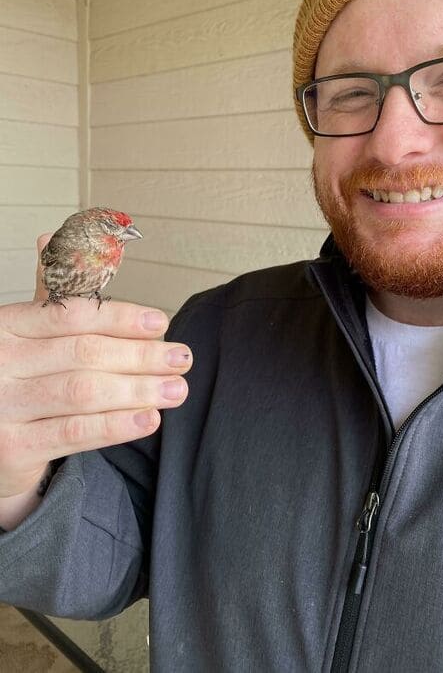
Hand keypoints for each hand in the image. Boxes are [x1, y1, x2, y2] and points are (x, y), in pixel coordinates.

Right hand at [0, 234, 191, 497]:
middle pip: (85, 353)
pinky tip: (150, 418)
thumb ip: (50, 298)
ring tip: (177, 389)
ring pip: (84, 391)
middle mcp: (1, 362)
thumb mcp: (28, 336)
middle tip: (182, 358)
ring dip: (139, 389)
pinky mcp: (13, 447)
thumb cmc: (17, 381)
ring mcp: (4, 406)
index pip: (72, 315)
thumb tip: (55, 237)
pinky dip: (117, 425)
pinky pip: (75, 432)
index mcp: (7, 326)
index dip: (121, 318)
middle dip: (141, 355)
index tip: (161, 323)